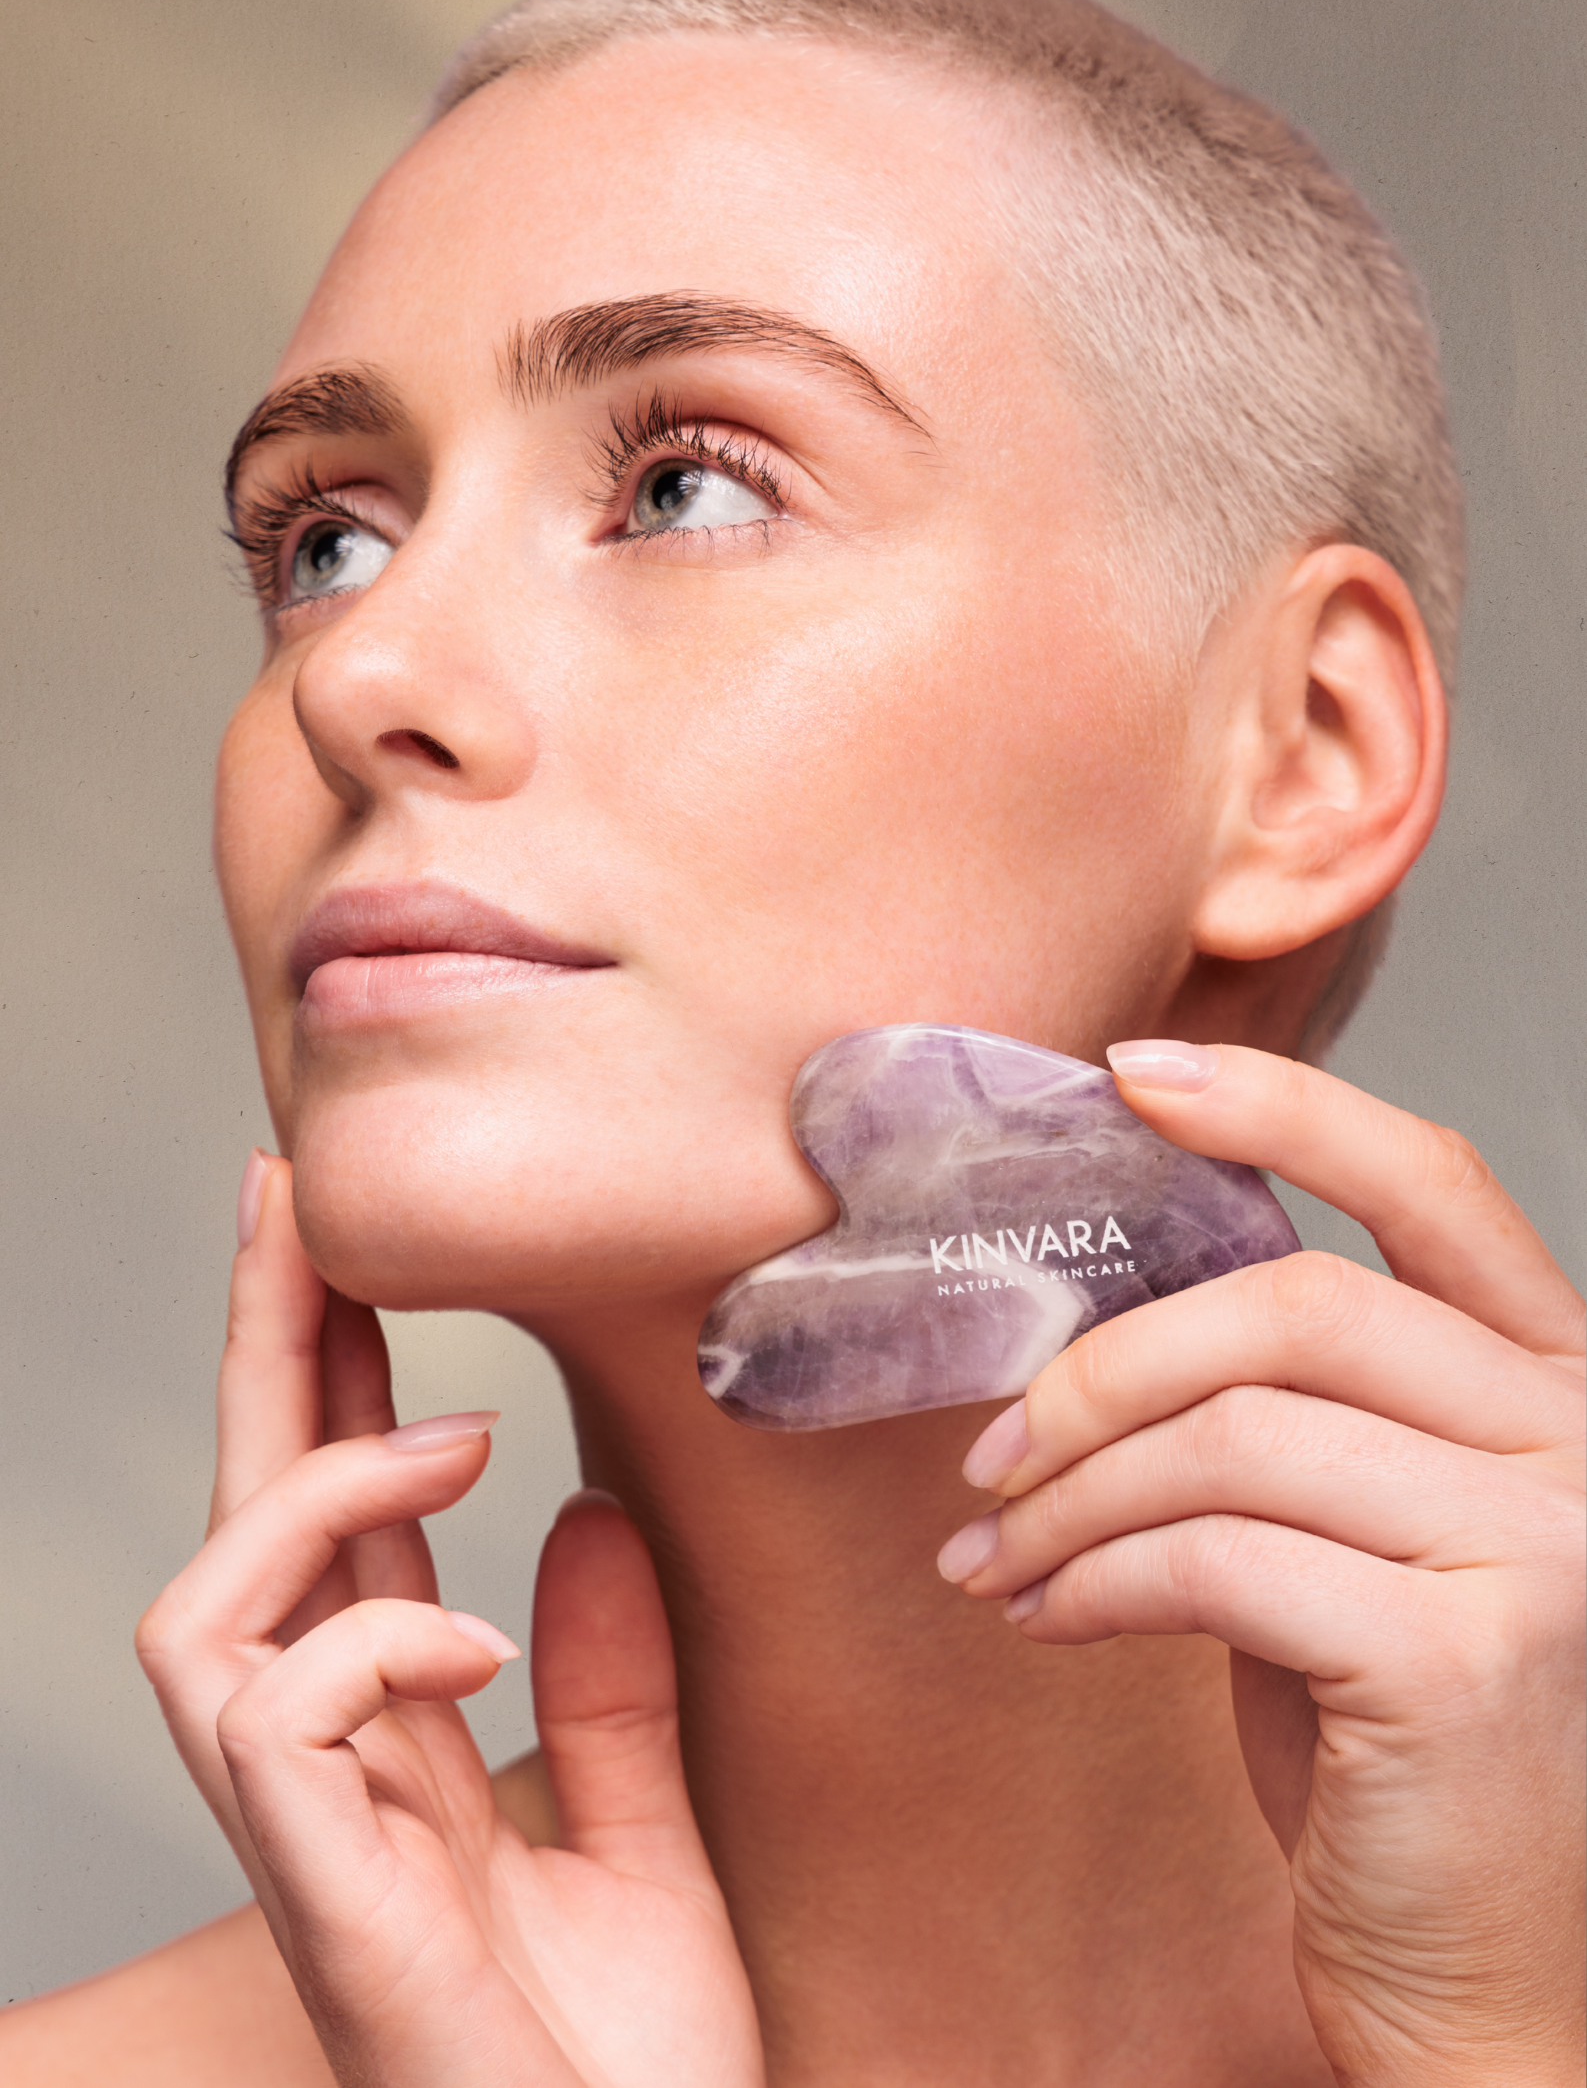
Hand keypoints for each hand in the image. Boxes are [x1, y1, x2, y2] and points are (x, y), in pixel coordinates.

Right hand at [137, 1157, 763, 2086]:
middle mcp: (331, 1777)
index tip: (346, 1248)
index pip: (334, 1530)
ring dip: (312, 1489)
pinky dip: (372, 1639)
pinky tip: (470, 1633)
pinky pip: (278, 1717)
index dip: (329, 1385)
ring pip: (201, 1611)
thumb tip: (574, 1517)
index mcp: (400, 1748)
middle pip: (249, 1526)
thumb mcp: (649, 1839)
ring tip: (449, 1438)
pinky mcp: (327, 1903)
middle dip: (263, 1354)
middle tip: (286, 1197)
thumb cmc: (634, 2074)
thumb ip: (612, 1686)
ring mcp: (313, 1843)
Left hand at [937, 1044, 1584, 2085]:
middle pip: (1295, 1306)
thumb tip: (1097, 1321)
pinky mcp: (1464, 1658)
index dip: (1281, 1108)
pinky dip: (1093, 1577)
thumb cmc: (1398, 1749)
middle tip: (999, 1443)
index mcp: (1556, 1386)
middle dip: (1107, 1362)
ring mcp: (1545, 1550)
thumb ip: (1284, 1415)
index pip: (1432, 1184)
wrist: (1490, 1980)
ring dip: (1074, 1492)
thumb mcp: (1355, 1537)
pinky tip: (1045, 1615)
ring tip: (999, 1552)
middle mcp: (1579, 1447)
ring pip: (1235, 1435)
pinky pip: (1215, 1558)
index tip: (1132, 1075)